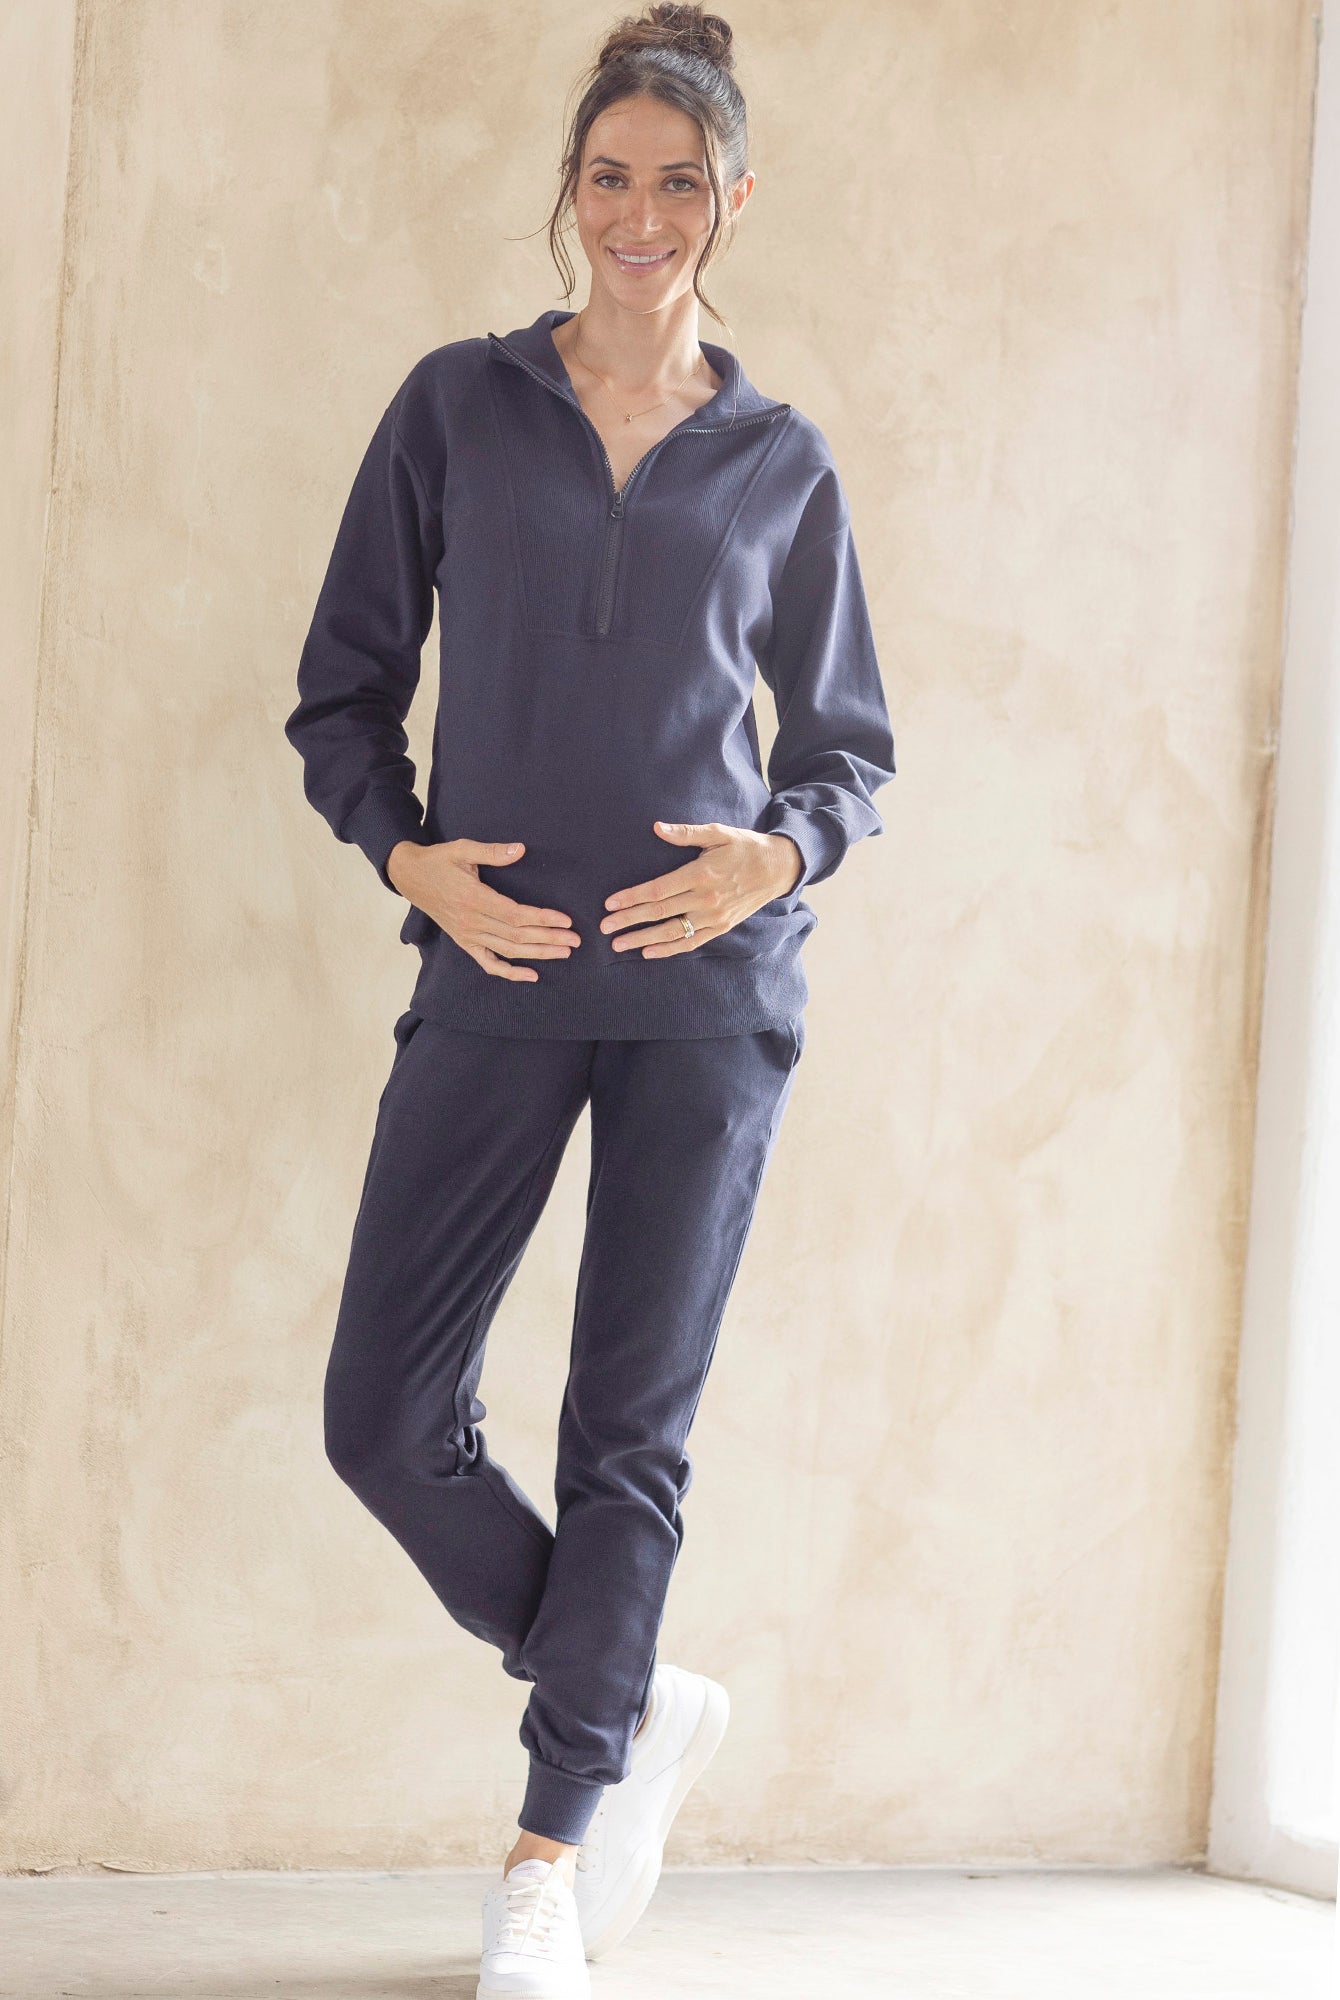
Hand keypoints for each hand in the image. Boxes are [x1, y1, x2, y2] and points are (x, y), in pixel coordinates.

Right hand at [387, 839, 580, 983]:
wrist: (410, 877)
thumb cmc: (438, 861)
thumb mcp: (462, 849)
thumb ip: (492, 852)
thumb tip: (520, 850)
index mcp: (473, 898)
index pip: (516, 914)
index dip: (543, 919)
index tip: (565, 920)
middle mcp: (471, 922)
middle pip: (517, 936)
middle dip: (549, 939)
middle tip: (575, 940)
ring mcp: (467, 935)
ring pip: (508, 951)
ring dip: (538, 954)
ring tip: (563, 953)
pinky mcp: (464, 942)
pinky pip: (488, 963)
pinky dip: (509, 972)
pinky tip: (532, 975)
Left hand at [600, 821, 803, 957]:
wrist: (778, 868)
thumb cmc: (744, 847)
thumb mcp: (718, 832)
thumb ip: (686, 833)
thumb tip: (656, 828)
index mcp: (701, 874)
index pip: (658, 889)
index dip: (632, 897)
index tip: (610, 904)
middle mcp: (706, 899)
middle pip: (660, 913)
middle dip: (629, 921)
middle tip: (604, 928)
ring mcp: (714, 917)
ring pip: (672, 932)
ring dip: (643, 939)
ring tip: (619, 945)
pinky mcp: (721, 927)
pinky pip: (691, 942)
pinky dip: (669, 949)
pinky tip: (648, 952)